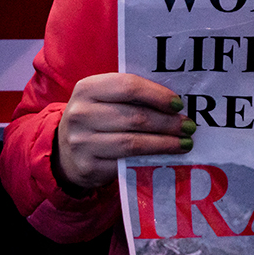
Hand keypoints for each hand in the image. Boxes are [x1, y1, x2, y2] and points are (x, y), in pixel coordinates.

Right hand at [55, 73, 193, 189]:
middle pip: (135, 117)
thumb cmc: (97, 118)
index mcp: (87, 88)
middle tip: (189, 126)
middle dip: (167, 122)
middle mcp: (81, 114)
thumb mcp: (104, 99)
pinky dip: (151, 159)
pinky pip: (126, 163)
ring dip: (165, 143)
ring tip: (185, 142)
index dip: (157, 95)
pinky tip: (167, 157)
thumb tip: (176, 101)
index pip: (128, 87)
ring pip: (133, 143)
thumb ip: (131, 95)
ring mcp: (81, 142)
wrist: (65, 152)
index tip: (179, 104)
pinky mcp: (88, 167)